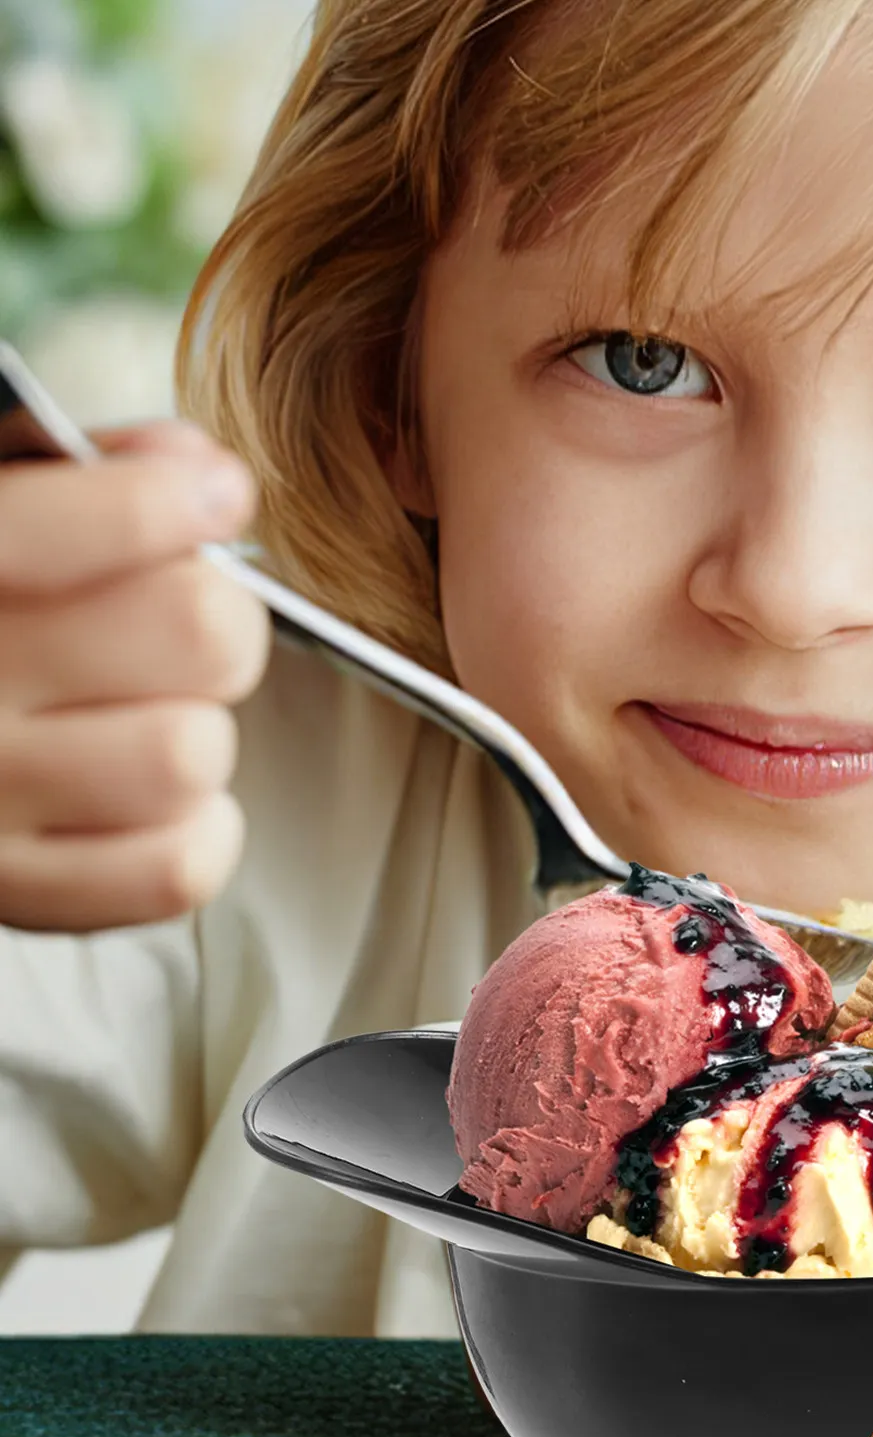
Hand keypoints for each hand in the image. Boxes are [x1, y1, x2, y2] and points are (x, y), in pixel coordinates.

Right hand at [0, 422, 268, 930]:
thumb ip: (75, 470)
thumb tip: (198, 471)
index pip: (64, 534)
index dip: (167, 503)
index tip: (212, 496)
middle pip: (197, 632)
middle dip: (216, 619)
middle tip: (183, 625)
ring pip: (190, 752)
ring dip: (194, 727)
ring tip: (142, 714)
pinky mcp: (17, 892)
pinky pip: (179, 868)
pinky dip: (195, 829)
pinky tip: (151, 797)